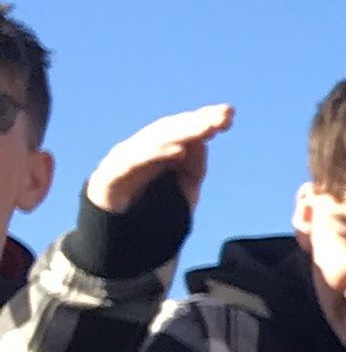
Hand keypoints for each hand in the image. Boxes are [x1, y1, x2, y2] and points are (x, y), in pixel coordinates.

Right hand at [86, 106, 232, 214]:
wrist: (113, 237)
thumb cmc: (149, 209)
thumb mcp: (182, 191)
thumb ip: (194, 169)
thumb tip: (203, 142)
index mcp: (158, 150)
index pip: (183, 129)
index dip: (205, 119)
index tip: (229, 114)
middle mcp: (141, 149)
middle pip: (172, 129)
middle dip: (199, 121)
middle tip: (223, 116)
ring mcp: (124, 159)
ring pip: (155, 139)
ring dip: (184, 131)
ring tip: (208, 127)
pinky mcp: (110, 175)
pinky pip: (134, 161)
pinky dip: (156, 154)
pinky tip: (178, 151)